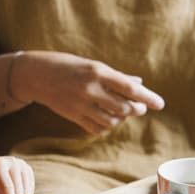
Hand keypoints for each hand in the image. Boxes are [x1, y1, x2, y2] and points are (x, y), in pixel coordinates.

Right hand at [12, 51, 164, 134]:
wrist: (35, 74)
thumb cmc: (67, 65)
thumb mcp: (92, 65)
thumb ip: (115, 77)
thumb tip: (139, 85)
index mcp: (97, 71)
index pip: (129, 88)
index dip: (147, 97)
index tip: (160, 104)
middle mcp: (90, 89)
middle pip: (124, 107)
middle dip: (136, 109)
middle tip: (140, 107)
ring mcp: (80, 104)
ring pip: (112, 120)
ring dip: (122, 118)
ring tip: (122, 112)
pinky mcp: (73, 116)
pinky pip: (97, 128)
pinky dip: (107, 126)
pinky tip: (108, 119)